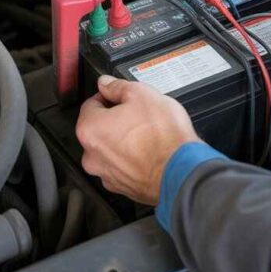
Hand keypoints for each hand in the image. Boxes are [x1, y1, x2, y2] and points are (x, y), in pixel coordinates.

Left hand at [76, 75, 199, 204]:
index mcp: (90, 130)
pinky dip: (133, 159)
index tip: (121, 96)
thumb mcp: (142, 94)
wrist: (180, 171)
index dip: (109, 97)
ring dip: (124, 141)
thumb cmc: (162, 137)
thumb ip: (118, 87)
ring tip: (148, 135)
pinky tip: (150, 152)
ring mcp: (107, 175)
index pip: (91, 105)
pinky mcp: (123, 187)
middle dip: (116, 120)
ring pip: (111, 150)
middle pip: (100, 129)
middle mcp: (92, 156)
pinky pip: (124, 167)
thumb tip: (107, 84)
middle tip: (138, 115)